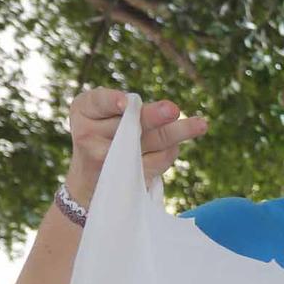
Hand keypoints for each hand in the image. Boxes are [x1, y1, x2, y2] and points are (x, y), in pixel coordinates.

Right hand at [63, 87, 208, 205]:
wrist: (90, 182)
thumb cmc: (102, 134)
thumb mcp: (101, 113)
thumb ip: (125, 107)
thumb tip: (170, 113)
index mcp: (83, 110)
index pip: (98, 102)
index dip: (112, 102)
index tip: (127, 104)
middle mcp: (88, 135)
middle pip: (130, 124)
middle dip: (153, 117)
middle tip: (173, 110)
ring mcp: (106, 160)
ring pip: (150, 141)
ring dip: (178, 133)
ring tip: (200, 125)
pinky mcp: (126, 179)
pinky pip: (156, 161)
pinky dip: (170, 151)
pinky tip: (175, 145)